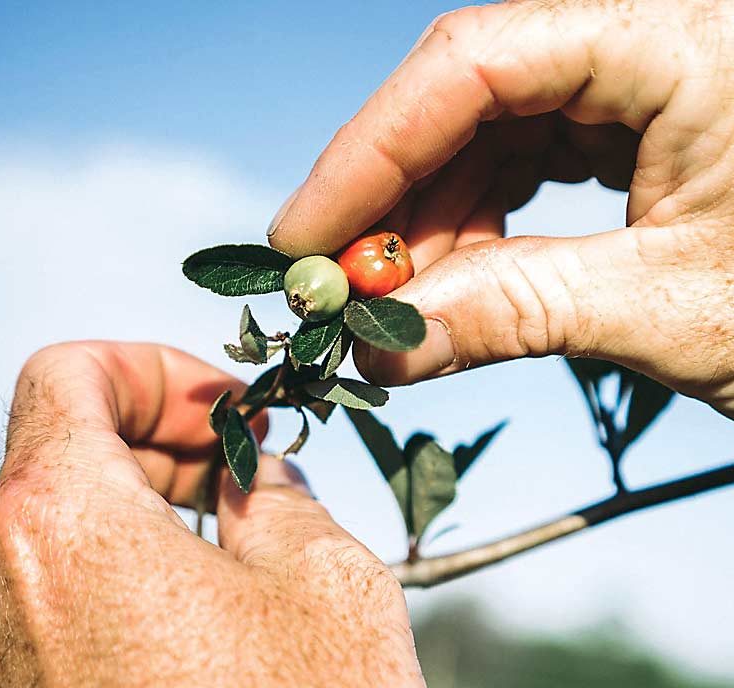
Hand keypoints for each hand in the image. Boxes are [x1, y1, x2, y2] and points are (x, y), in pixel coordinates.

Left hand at [0, 342, 433, 687]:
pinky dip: (110, 586)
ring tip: (229, 544)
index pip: (64, 372)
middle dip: (152, 440)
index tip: (224, 408)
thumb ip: (273, 491)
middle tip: (239, 469)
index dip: (151, 368)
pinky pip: (45, 615)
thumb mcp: (324, 579)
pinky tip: (194, 622)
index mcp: (59, 525)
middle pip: (54, 454)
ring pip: (48, 537)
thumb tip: (252, 471)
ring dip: (134, 514)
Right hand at [267, 0, 733, 417]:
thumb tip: (375, 351)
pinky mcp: (643, 119)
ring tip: (403, 308)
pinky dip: (481, 223)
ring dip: (434, 223)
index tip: (302, 240)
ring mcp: (650, 73)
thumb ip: (508, 314)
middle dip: (396, 199)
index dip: (368, 152)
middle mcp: (660, 31)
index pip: (476, 61)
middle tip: (343, 292)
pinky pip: (529, 156)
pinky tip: (457, 283)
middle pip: (471, 91)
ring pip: (491, 128)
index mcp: (689, 34)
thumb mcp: (672, 312)